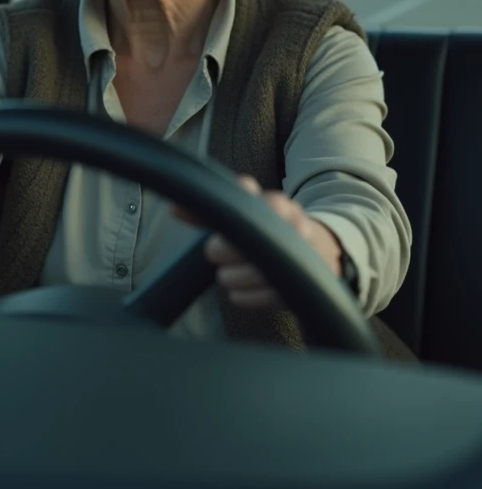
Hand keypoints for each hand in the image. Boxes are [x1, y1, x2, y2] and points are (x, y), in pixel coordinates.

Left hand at [171, 175, 342, 309]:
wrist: (320, 250)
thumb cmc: (268, 230)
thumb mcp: (243, 216)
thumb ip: (208, 213)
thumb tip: (173, 208)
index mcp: (275, 204)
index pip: (248, 196)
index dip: (231, 210)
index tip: (218, 226)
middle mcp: (292, 224)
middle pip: (249, 237)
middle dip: (224, 250)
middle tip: (215, 253)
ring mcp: (301, 255)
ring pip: (256, 270)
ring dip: (233, 277)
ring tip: (228, 275)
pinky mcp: (302, 284)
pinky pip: (266, 296)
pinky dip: (246, 296)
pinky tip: (240, 291)